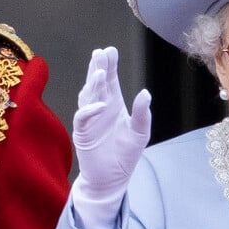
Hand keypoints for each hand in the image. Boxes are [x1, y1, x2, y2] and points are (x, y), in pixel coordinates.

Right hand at [72, 47, 150, 228]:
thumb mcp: (140, 132)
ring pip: (88, 97)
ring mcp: (90, 120)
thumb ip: (142, 114)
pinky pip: (83, 118)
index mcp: (114, 105)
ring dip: (92, 85)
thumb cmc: (126, 155)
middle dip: (98, 68)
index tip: (110, 50)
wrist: (112, 179)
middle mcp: (100, 108)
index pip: (111, 81)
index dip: (109, 66)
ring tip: (99, 72)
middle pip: (97, 84)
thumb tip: (145, 92)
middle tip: (100, 53)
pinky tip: (100, 105)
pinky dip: (90, 111)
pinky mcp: (83, 134)